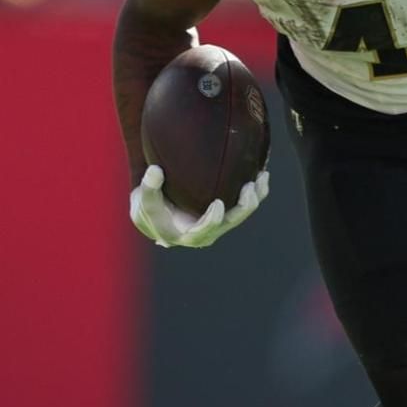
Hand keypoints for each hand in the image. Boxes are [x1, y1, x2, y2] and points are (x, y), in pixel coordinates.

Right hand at [129, 165, 268, 247]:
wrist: (159, 215)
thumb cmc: (151, 211)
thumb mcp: (144, 202)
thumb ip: (148, 188)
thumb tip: (155, 171)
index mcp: (190, 235)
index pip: (204, 231)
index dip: (212, 220)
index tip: (217, 203)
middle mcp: (210, 231)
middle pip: (231, 222)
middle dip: (244, 207)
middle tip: (249, 188)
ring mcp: (221, 222)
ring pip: (242, 213)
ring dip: (255, 197)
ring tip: (262, 178)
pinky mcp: (227, 212)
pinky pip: (244, 203)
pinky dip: (254, 190)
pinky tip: (261, 173)